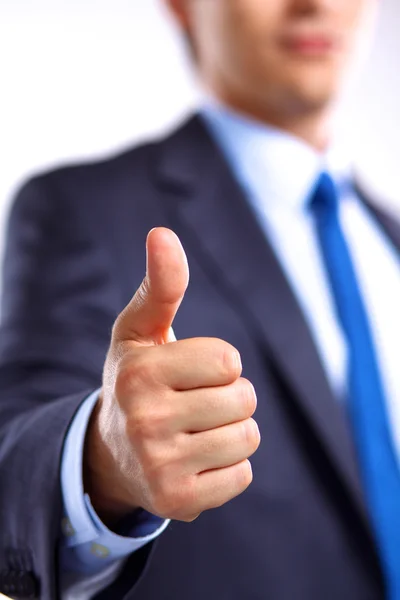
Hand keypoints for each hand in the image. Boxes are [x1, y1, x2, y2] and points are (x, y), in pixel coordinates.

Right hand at [84, 228, 259, 524]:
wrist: (112, 452)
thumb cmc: (136, 380)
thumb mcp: (141, 331)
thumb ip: (160, 284)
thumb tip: (163, 232)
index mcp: (139, 372)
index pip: (228, 359)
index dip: (219, 362)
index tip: (191, 371)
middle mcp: (145, 421)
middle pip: (244, 399)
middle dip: (230, 395)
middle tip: (195, 402)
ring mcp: (160, 466)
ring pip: (247, 437)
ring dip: (233, 430)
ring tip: (197, 430)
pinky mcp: (178, 502)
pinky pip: (242, 474)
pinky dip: (229, 466)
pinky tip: (197, 459)